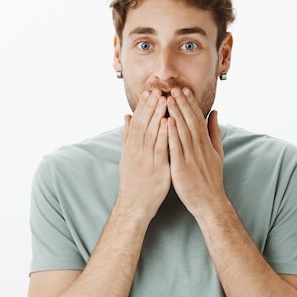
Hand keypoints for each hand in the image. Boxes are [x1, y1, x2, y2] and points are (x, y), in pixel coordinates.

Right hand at [116, 89, 170, 221]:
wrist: (134, 206)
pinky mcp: (157, 170)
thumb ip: (128, 137)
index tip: (149, 92)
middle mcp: (137, 152)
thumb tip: (127, 117)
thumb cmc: (133, 181)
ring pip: (152, 134)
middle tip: (157, 90)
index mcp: (131, 148)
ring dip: (158, 116)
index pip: (138, 122)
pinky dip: (165, 135)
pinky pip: (161, 150)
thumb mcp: (127, 157)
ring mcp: (146, 161)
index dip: (143, 107)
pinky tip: (169, 123)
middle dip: (151, 107)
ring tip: (164, 100)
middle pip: (144, 125)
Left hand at [166, 87, 226, 216]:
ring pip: (183, 131)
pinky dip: (171, 134)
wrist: (210, 202)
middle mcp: (199, 148)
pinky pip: (176, 148)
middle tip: (174, 88)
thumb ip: (214, 131)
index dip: (190, 104)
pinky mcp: (182, 168)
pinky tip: (166, 122)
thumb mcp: (217, 153)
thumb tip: (215, 112)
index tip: (184, 90)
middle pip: (190, 121)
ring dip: (176, 114)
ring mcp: (191, 158)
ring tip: (168, 99)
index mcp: (206, 144)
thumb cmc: (211, 178)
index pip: (197, 119)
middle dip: (182, 104)